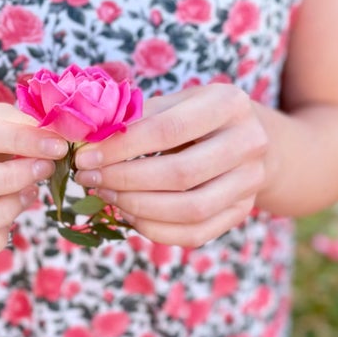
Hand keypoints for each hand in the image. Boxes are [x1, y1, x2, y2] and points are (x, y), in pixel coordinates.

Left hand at [72, 85, 269, 247]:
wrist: (245, 137)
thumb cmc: (198, 116)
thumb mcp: (175, 102)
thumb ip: (138, 117)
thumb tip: (89, 140)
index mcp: (229, 104)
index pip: (167, 129)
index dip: (122, 147)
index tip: (86, 156)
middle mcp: (249, 142)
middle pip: (181, 173)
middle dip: (126, 179)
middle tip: (90, 178)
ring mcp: (250, 181)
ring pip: (190, 209)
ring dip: (138, 207)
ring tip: (107, 195)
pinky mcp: (242, 211)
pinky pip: (195, 234)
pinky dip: (155, 229)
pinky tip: (129, 214)